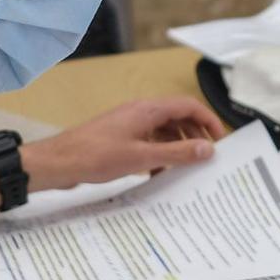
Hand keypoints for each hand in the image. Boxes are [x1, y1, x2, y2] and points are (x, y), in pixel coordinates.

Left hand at [21, 97, 227, 191]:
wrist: (59, 162)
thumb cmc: (96, 155)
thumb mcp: (142, 157)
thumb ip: (177, 152)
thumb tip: (207, 149)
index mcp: (147, 110)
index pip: (188, 106)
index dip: (208, 120)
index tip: (220, 140)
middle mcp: (140, 113)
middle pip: (177, 117)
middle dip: (195, 136)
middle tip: (206, 158)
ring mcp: (129, 125)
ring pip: (163, 131)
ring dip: (177, 146)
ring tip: (186, 168)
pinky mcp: (119, 139)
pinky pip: (149, 142)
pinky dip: (160, 154)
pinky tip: (160, 173)